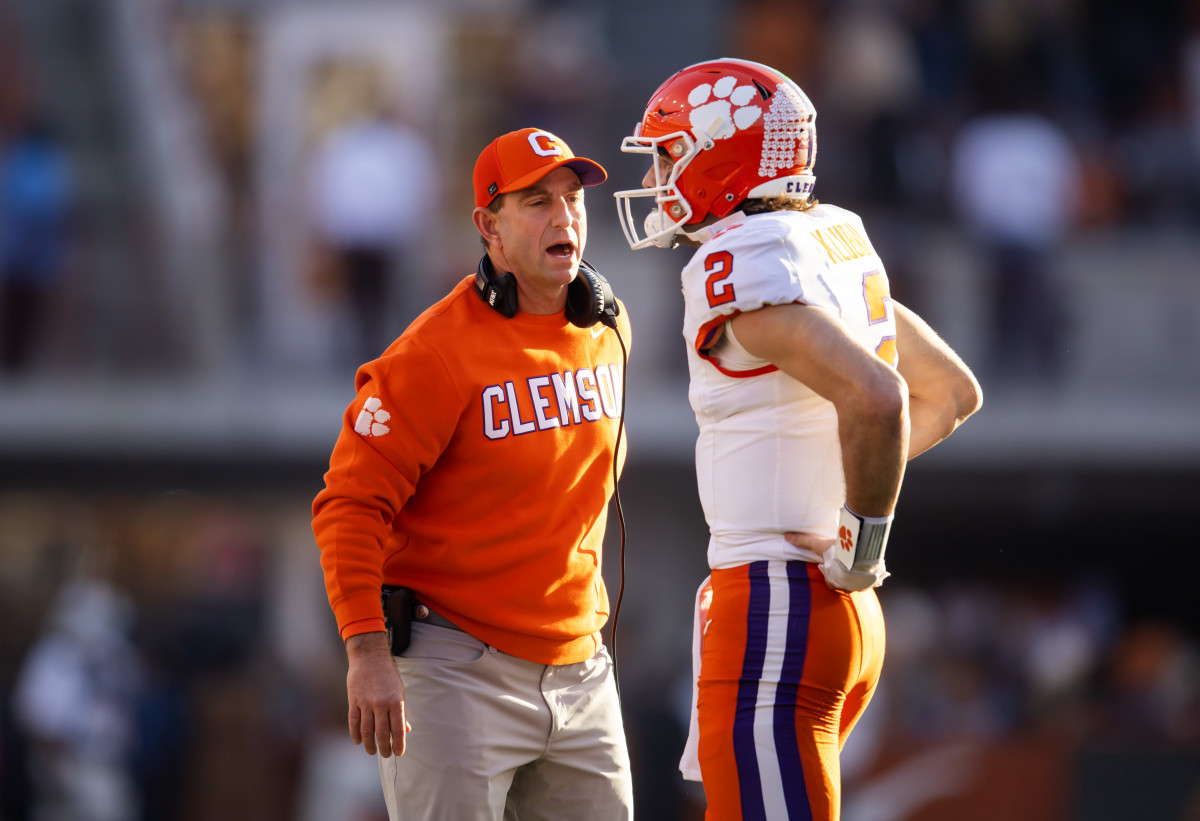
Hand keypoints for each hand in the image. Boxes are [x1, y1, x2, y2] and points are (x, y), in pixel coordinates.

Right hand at [345, 631, 410, 756]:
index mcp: (396, 701)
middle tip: (385, 755)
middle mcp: (381, 704)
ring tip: (372, 751)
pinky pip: (353, 722)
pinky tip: (358, 741)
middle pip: (382, 733)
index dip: (398, 744)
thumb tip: (406, 730)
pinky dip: (355, 734)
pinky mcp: (353, 700)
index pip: (398, 729)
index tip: (398, 753)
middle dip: (384, 747)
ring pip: (367, 730)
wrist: (370, 656)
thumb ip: (401, 712)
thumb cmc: (388, 675)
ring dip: (369, 744)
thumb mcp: (400, 691)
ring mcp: (366, 702)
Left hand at [785, 530, 888, 590]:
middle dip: (843, 577)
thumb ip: (804, 542)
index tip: (829, 569)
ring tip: (857, 567)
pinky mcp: (875, 579)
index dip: (828, 576)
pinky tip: (871, 567)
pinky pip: (873, 580)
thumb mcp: (820, 545)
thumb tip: (786, 537)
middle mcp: (848, 586)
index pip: (829, 583)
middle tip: (843, 567)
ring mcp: (862, 584)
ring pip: (858, 584)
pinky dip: (871, 575)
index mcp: (834, 581)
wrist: (864, 555)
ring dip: (857, 577)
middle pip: (844, 585)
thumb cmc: (840, 553)